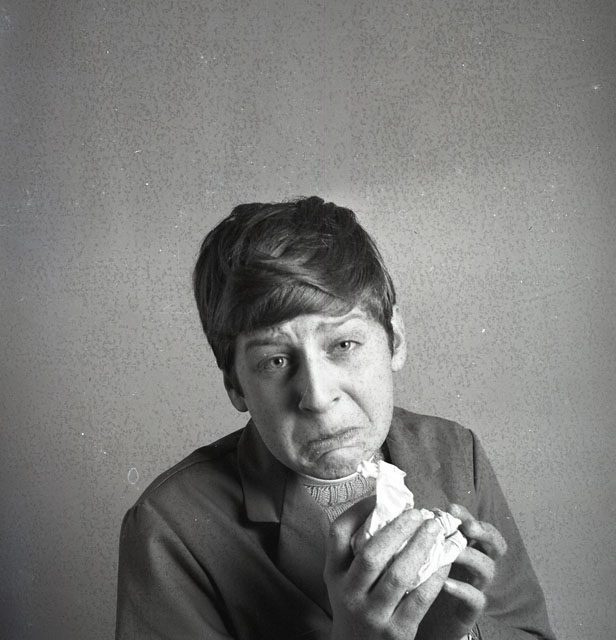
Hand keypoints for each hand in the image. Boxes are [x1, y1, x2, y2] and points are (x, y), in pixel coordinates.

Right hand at [325, 497, 451, 639]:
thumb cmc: (356, 605)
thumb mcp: (344, 579)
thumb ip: (356, 550)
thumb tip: (384, 506)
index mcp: (334, 574)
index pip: (338, 534)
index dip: (358, 510)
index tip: (380, 497)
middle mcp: (348, 593)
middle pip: (372, 554)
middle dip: (398, 529)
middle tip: (418, 513)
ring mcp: (372, 614)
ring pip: (399, 575)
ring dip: (420, 547)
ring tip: (435, 530)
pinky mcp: (396, 632)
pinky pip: (419, 599)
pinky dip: (434, 576)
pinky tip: (445, 560)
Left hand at [415, 503, 507, 639]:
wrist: (422, 618)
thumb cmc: (425, 578)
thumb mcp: (426, 552)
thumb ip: (426, 535)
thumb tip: (414, 512)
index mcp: (467, 546)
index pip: (477, 526)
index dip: (468, 515)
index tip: (451, 507)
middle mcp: (476, 563)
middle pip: (495, 544)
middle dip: (484, 532)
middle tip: (468, 527)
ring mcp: (477, 586)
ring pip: (488, 568)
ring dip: (470, 557)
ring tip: (451, 553)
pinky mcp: (471, 610)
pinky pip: (476, 598)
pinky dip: (463, 589)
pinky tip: (445, 583)